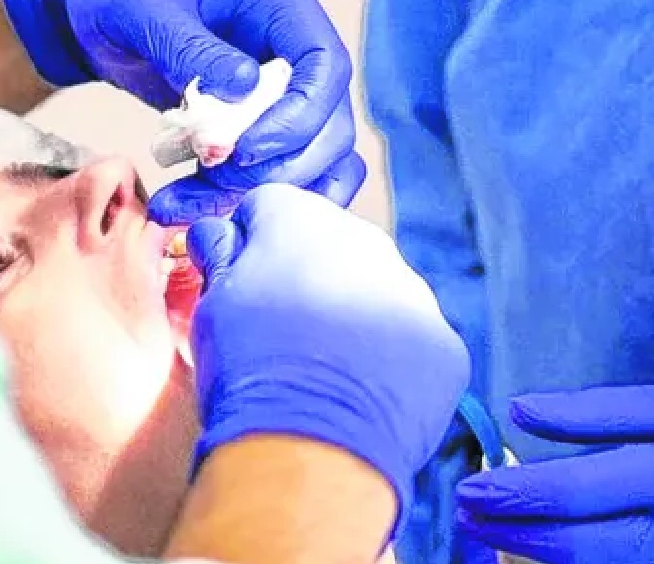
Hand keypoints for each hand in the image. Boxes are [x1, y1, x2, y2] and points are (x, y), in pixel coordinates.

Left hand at [0, 0, 362, 222]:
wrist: (91, 6)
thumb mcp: (139, 8)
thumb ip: (190, 47)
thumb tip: (244, 89)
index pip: (326, 64)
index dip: (300, 116)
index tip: (246, 150)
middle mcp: (291, 41)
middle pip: (328, 120)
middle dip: (279, 164)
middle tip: (214, 181)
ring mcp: (280, 84)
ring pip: (308, 155)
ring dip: (258, 190)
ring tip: (184, 203)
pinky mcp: (260, 119)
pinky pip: (281, 168)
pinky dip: (250, 196)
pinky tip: (201, 208)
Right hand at [186, 185, 469, 538]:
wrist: (311, 445)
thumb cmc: (251, 371)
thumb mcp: (211, 305)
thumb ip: (221, 256)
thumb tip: (220, 234)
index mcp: (300, 219)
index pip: (269, 207)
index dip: (249, 243)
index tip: (241, 279)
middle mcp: (365, 242)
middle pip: (330, 246)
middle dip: (308, 279)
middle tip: (280, 333)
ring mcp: (411, 292)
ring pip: (375, 292)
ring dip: (353, 318)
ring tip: (321, 371)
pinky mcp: (442, 343)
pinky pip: (411, 341)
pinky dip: (390, 363)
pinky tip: (360, 395)